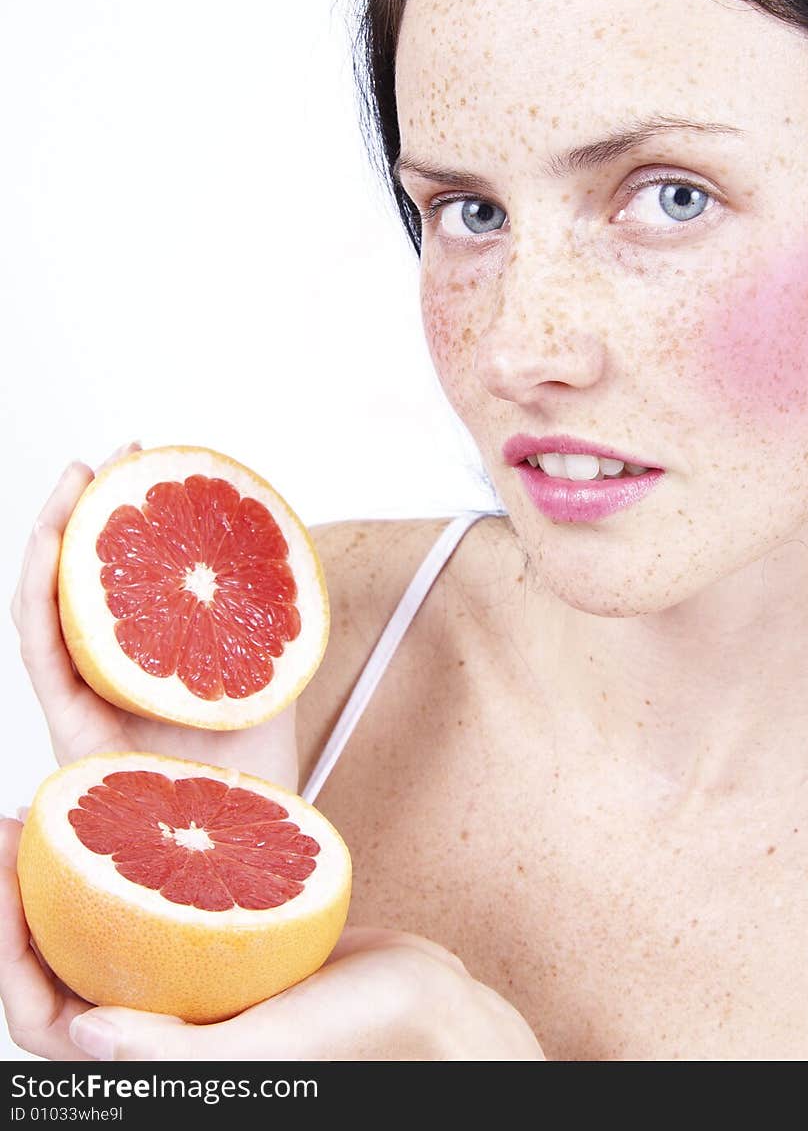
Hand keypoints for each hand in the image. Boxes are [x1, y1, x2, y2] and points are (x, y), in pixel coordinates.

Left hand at [0, 819, 543, 1060]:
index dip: (4, 948)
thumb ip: (178, 1052)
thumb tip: (85, 1034)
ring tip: (55, 805)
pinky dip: (131, 856)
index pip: (44, 1018)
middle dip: (20, 898)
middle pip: (58, 964)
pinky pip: (155, 898)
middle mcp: (158, 1023)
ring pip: (99, 926)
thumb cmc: (365, 1040)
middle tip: (11, 821)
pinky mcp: (217, 941)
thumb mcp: (272, 1049)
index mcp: (154, 1063)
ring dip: (67, 868)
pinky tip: (132, 807)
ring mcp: (186, 981)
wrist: (431, 1004)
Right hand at [9, 444, 299, 788]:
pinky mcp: (67, 728)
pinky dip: (38, 592)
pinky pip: (39, 650)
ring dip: (54, 532)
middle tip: (120, 451)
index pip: (134, 574)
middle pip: (88, 577)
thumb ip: (269, 616)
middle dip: (95, 506)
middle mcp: (115, 672)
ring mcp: (87, 697)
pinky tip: (50, 545)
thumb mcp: (274, 672)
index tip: (153, 459)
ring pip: (51, 602)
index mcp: (157, 658)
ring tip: (77, 476)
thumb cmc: (260, 771)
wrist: (248, 847)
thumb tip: (278, 539)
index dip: (136, 515)